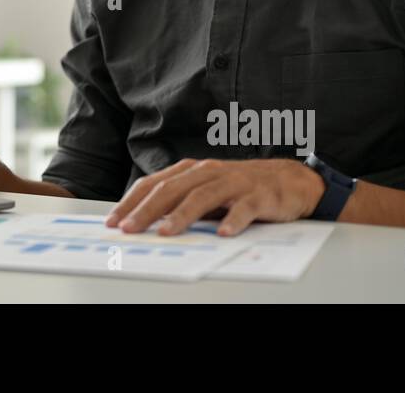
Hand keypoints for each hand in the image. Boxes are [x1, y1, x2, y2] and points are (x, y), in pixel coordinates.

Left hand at [105, 158, 325, 235]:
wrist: (290, 180)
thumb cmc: (240, 188)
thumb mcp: (206, 192)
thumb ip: (180, 202)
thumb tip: (144, 222)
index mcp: (191, 171)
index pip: (154, 184)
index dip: (132, 202)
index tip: (114, 221)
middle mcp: (209, 172)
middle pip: (172, 190)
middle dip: (147, 210)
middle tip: (129, 229)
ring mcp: (234, 182)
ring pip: (202, 197)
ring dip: (182, 215)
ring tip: (165, 232)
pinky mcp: (259, 195)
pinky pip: (244, 208)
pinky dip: (233, 220)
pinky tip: (223, 234)